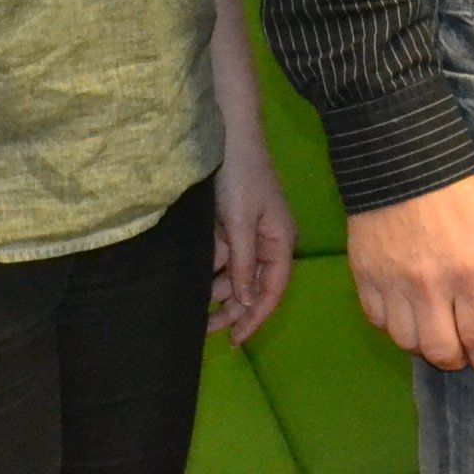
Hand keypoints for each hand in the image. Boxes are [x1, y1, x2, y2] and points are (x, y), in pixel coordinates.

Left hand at [209, 135, 296, 343]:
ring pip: (235, 274)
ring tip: (195, 315)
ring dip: (218, 293)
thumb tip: (249, 302)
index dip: (256, 317)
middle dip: (233, 310)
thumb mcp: (240, 223)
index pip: (272, 290)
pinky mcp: (230, 223)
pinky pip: (222, 257)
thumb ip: (244, 264)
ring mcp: (248, 232)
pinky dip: (210, 271)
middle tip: (207, 333)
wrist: (226, 133)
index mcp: (280, 241)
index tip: (236, 340)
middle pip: (253, 286)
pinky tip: (193, 285)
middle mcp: (267, 241)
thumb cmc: (240, 175)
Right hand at [345, 170, 473, 376]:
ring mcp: (393, 284)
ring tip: (434, 335)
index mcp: (469, 275)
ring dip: (424, 346)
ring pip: (407, 341)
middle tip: (463, 354)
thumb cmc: (460, 191)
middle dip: (457, 360)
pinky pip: (377, 320)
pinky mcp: (365, 276)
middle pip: (441, 351)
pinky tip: (406, 317)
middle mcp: (430, 288)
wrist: (402, 158)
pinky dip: (393, 327)